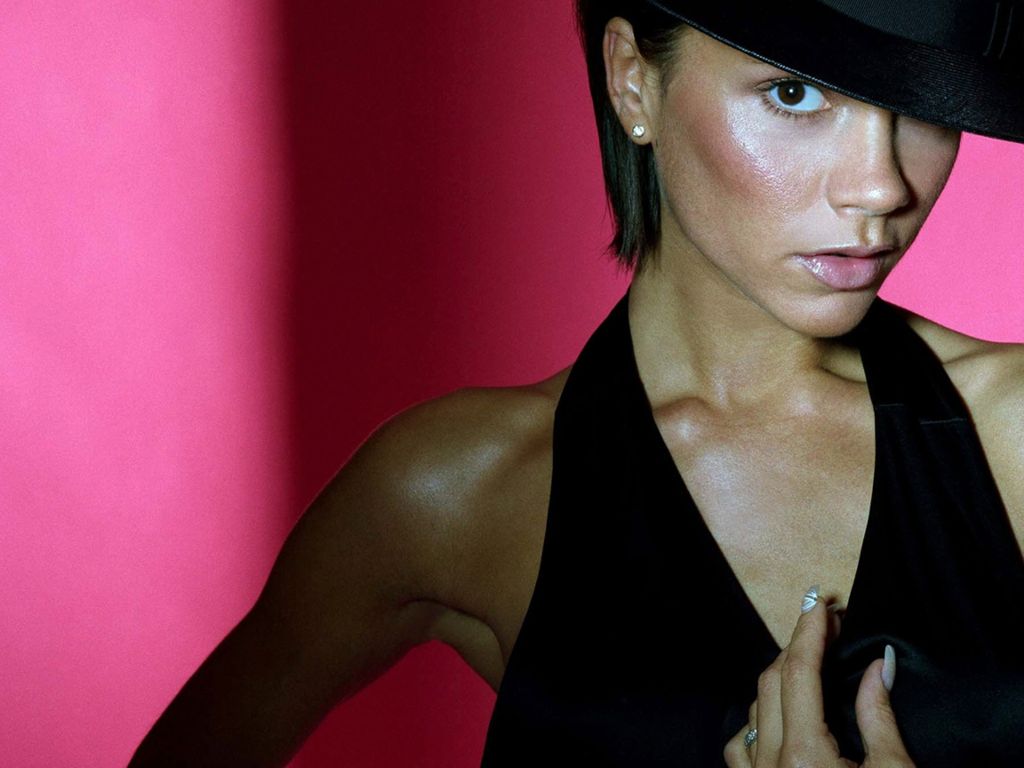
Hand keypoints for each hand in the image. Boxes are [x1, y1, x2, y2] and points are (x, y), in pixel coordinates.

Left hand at [723, 587, 912, 766]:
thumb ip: (879, 717)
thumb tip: (878, 664)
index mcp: (805, 754)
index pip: (799, 672)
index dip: (810, 631)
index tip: (819, 601)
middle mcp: (770, 762)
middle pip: (771, 682)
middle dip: (797, 645)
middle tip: (827, 623)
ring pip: (753, 710)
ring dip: (778, 681)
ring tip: (809, 661)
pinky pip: (741, 745)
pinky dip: (758, 721)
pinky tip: (778, 715)